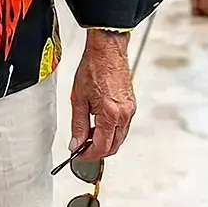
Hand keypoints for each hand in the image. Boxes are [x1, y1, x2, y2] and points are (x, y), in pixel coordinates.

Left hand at [70, 31, 135, 162]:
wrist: (107, 50)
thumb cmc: (93, 68)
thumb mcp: (78, 99)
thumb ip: (78, 125)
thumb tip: (76, 143)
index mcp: (110, 114)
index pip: (101, 146)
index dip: (88, 155)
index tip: (78, 156)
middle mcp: (124, 114)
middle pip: (113, 146)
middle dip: (97, 152)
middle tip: (81, 149)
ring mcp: (130, 110)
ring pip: (119, 138)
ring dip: (105, 142)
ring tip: (87, 137)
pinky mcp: (132, 105)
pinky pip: (123, 127)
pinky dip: (111, 132)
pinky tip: (98, 126)